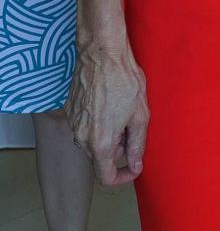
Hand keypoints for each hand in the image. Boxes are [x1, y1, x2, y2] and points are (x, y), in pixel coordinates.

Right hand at [67, 38, 148, 186]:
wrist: (102, 53)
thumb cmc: (124, 80)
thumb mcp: (140, 115)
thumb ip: (138, 145)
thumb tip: (136, 164)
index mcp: (100, 143)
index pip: (106, 177)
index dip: (123, 177)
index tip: (134, 166)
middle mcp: (81, 137)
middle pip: (99, 159)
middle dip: (118, 151)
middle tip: (132, 128)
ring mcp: (73, 124)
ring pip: (91, 143)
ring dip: (107, 136)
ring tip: (121, 112)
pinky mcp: (69, 111)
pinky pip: (84, 127)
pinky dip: (97, 123)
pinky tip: (108, 104)